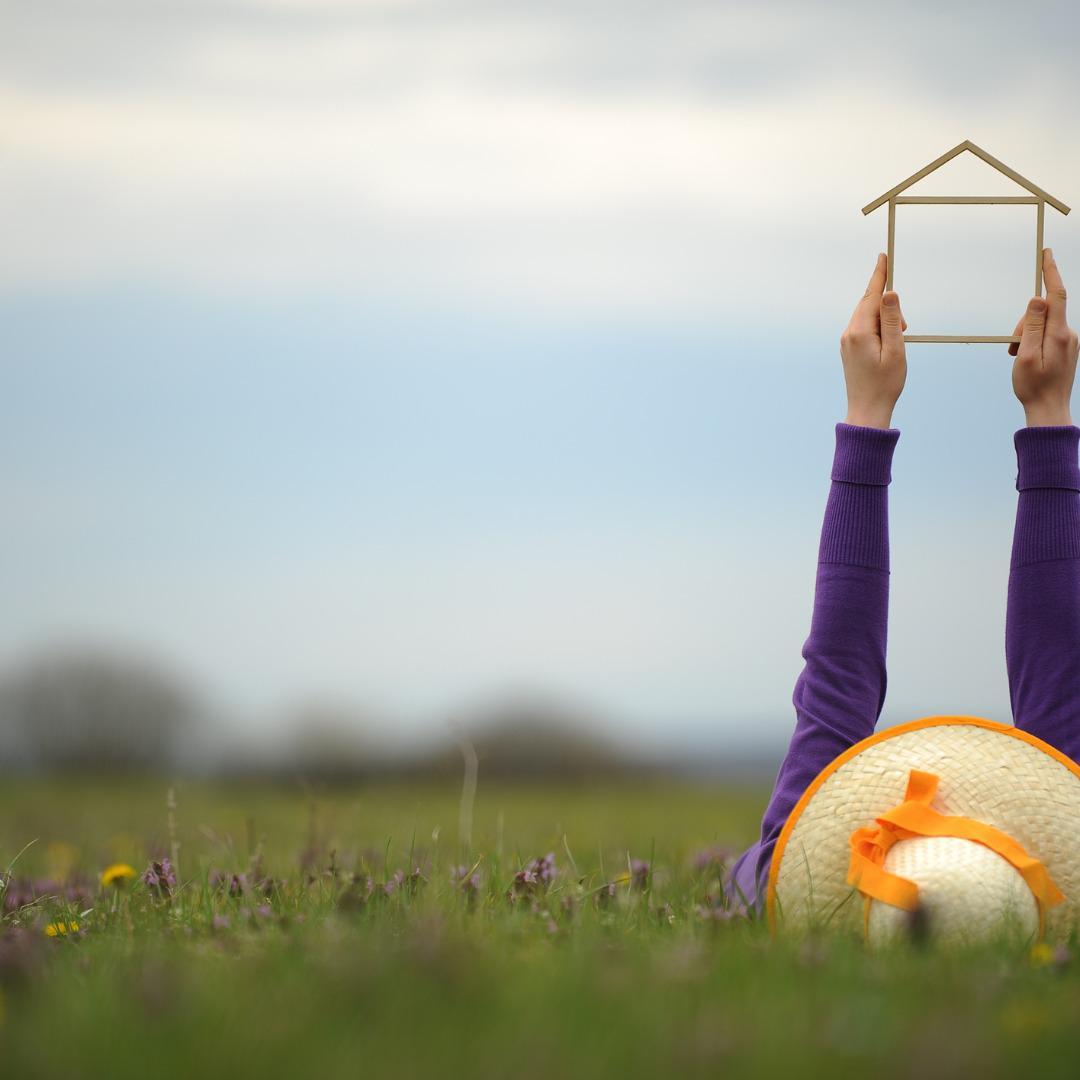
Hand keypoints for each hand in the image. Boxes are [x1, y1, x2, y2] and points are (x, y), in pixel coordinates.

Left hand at [839, 253, 906, 428]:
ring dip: (885, 322)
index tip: (883, 256)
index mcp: (859, 332)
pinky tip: (886, 346)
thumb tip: (889, 294)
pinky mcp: (848, 347)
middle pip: (869, 305)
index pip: (871, 296)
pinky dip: (878, 329)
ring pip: (868, 317)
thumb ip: (891, 320)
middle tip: (902, 330)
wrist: (867, 409)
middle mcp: (848, 333)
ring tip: (895, 345)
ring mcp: (846, 341)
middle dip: (888, 309)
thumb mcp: (896, 350)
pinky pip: (864, 327)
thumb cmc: (885, 384)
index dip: (879, 276)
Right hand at [1009, 248, 1077, 426]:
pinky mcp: (1067, 347)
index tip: (1047, 254)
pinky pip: (1048, 334)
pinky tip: (1028, 358)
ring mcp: (1069, 341)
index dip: (1051, 272)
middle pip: (1044, 312)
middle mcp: (1069, 334)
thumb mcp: (1026, 355)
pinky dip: (1033, 341)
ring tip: (1019, 358)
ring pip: (1044, 324)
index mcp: (1059, 334)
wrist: (1049, 409)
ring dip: (1026, 335)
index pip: (1056, 295)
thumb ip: (1031, 326)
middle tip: (1012, 348)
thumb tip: (1037, 299)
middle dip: (1024, 323)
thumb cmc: (1034, 386)